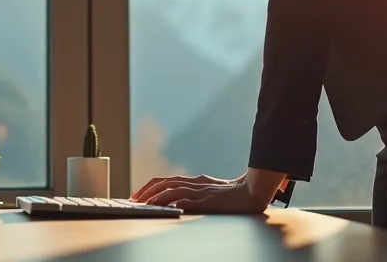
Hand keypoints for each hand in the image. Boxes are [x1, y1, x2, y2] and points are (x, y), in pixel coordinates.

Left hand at [130, 173, 268, 213]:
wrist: (252, 192)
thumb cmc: (233, 194)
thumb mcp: (210, 192)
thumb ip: (196, 193)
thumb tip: (178, 200)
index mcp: (195, 181)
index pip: (166, 180)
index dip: (150, 186)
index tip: (138, 195)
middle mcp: (195, 183)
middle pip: (166, 183)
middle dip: (148, 191)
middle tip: (134, 199)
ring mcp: (202, 191)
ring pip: (174, 189)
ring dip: (157, 196)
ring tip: (144, 203)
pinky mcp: (209, 200)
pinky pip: (189, 199)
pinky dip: (176, 201)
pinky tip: (166, 205)